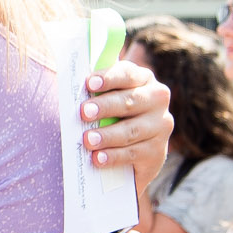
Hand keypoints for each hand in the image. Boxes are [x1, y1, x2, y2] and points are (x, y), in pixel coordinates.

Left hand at [81, 61, 172, 185]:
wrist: (131, 151)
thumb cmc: (111, 115)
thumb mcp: (106, 98)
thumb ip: (95, 91)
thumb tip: (71, 88)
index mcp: (143, 79)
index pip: (127, 74)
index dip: (108, 78)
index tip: (89, 83)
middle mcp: (157, 100)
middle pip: (130, 101)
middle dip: (105, 106)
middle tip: (84, 113)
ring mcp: (160, 126)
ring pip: (132, 130)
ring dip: (108, 135)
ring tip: (88, 140)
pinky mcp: (157, 152)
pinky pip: (134, 153)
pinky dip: (114, 156)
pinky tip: (98, 158)